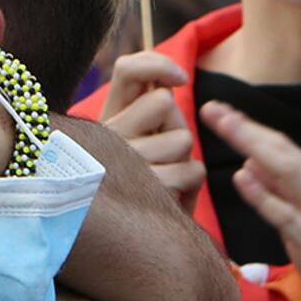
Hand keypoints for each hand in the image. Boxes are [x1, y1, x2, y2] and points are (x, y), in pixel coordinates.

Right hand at [100, 51, 202, 210]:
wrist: (115, 235)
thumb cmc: (132, 180)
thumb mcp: (129, 138)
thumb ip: (144, 105)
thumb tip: (172, 81)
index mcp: (106, 116)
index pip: (127, 69)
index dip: (158, 64)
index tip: (180, 80)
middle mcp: (109, 134)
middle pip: (165, 103)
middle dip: (175, 124)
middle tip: (161, 151)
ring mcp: (127, 161)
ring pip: (183, 138)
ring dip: (184, 159)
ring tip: (162, 177)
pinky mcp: (148, 189)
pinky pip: (193, 170)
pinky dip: (190, 185)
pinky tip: (168, 197)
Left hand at [200, 101, 300, 300]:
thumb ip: (284, 192)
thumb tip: (251, 163)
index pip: (284, 148)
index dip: (251, 127)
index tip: (220, 111)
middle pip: (283, 152)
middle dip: (246, 128)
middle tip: (212, 109)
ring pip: (287, 174)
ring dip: (252, 146)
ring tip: (224, 126)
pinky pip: (289, 218)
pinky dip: (265, 196)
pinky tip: (243, 178)